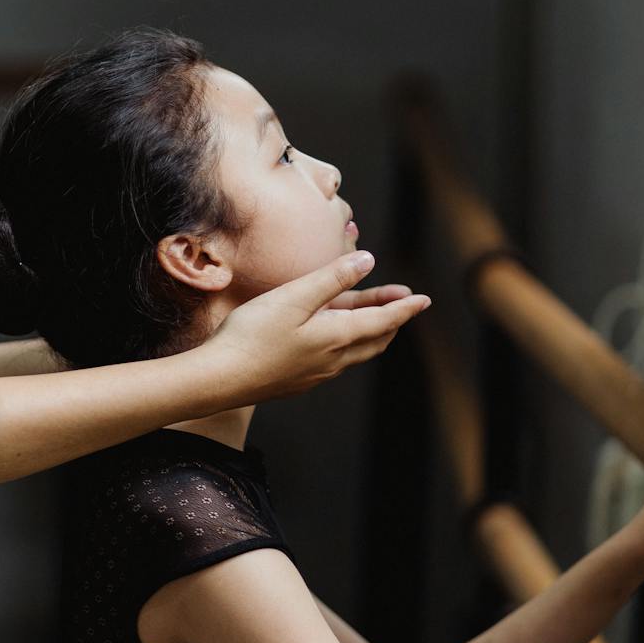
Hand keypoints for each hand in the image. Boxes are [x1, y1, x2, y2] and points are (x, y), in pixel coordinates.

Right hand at [203, 251, 430, 401]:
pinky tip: (333, 339)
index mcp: (337, 337)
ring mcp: (315, 374)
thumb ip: (332, 279)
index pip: (382, 320)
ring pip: (356, 352)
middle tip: (403, 302)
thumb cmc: (252, 334)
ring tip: (374, 316)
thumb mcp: (294, 297)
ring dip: (370, 332)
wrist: (219, 379)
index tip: (424, 300)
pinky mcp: (298, 380)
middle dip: (391, 319)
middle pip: (374, 339)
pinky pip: (336, 361)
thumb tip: (368, 262)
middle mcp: (333, 360)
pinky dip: (348, 343)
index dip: (404, 308)